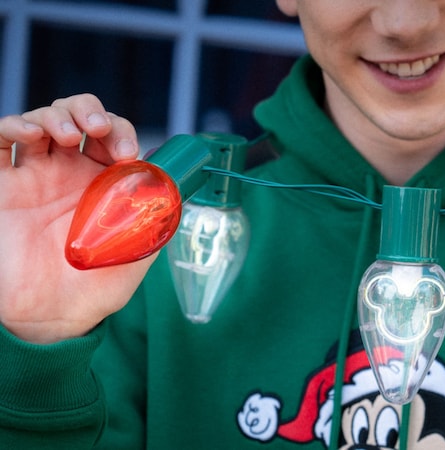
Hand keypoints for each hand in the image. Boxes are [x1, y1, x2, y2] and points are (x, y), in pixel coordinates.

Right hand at [0, 94, 155, 343]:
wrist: (50, 320)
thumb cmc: (95, 290)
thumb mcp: (137, 253)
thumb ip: (154, 220)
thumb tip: (173, 190)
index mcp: (103, 182)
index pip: (112, 135)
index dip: (120, 130)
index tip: (128, 153)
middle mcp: (68, 173)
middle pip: (76, 116)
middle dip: (88, 110)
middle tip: (98, 128)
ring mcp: (32, 176)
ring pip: (40, 120)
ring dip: (56, 115)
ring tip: (67, 134)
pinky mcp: (1, 186)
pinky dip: (11, 126)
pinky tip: (29, 134)